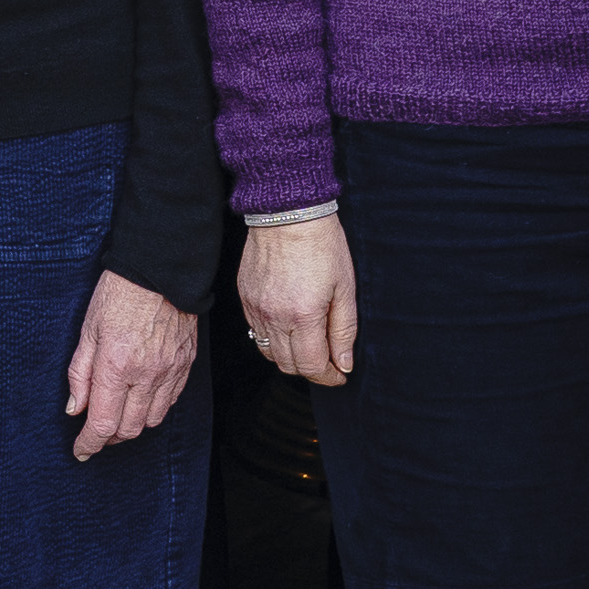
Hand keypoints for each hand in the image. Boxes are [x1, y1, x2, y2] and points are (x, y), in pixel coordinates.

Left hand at [64, 270, 201, 461]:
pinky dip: (153, 409)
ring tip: (118, 415)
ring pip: (152, 420)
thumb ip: (79, 374)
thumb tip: (75, 409)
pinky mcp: (185, 365)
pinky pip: (170, 401)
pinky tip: (140, 399)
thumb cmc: (117, 295)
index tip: (81, 451)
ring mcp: (169, 371)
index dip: (89, 443)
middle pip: (129, 428)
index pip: (103, 422)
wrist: (160, 270)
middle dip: (109, 437)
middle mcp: (145, 374)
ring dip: (132, 426)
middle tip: (96, 432)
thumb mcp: (87, 331)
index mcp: (115, 365)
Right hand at [239, 214, 357, 385]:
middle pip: (288, 365)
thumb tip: (344, 363)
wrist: (287, 211)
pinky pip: (256, 332)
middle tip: (328, 359)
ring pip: (269, 353)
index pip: (311, 366)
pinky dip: (273, 338)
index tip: (340, 374)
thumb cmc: (322, 243)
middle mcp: (274, 316)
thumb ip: (343, 330)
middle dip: (311, 369)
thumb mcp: (345, 287)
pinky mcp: (244, 297)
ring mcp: (255, 308)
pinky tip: (289, 324)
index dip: (328, 377)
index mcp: (303, 315)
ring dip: (290, 356)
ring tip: (309, 343)